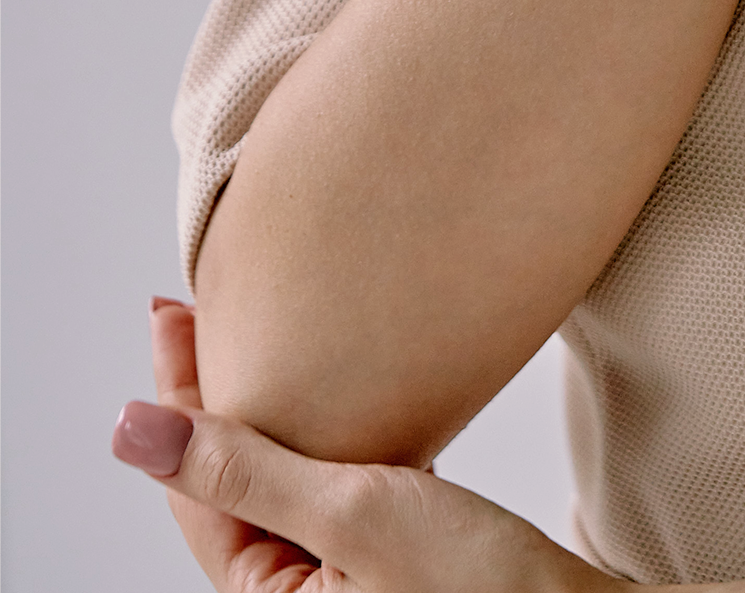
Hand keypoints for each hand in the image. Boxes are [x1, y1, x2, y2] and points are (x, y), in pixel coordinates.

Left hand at [116, 299, 615, 592]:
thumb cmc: (480, 591)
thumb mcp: (354, 513)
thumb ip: (244, 468)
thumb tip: (131, 430)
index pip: (196, 481)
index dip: (180, 390)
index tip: (171, 314)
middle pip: (226, 481)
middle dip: (211, 395)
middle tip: (193, 312)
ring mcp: (339, 579)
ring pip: (275, 483)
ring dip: (262, 412)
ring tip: (252, 342)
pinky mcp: (383, 560)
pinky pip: (322, 490)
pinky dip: (313, 438)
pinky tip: (327, 404)